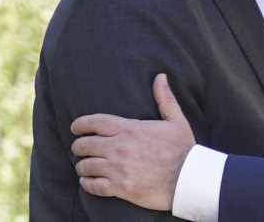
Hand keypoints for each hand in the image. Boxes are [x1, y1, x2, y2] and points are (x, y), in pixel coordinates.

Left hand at [71, 73, 195, 210]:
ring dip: (82, 166)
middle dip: (79, 146)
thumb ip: (164, 98)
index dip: (80, 124)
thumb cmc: (183, 149)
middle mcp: (120, 147)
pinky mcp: (120, 187)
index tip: (75, 128)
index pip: (95, 122)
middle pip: (85, 144)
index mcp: (130, 129)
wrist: (188, 179)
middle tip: (79, 148)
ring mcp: (118, 168)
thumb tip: (160, 76)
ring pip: (86, 165)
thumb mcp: (176, 121)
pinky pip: (93, 185)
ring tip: (84, 166)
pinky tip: (88, 181)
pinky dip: (87, 183)